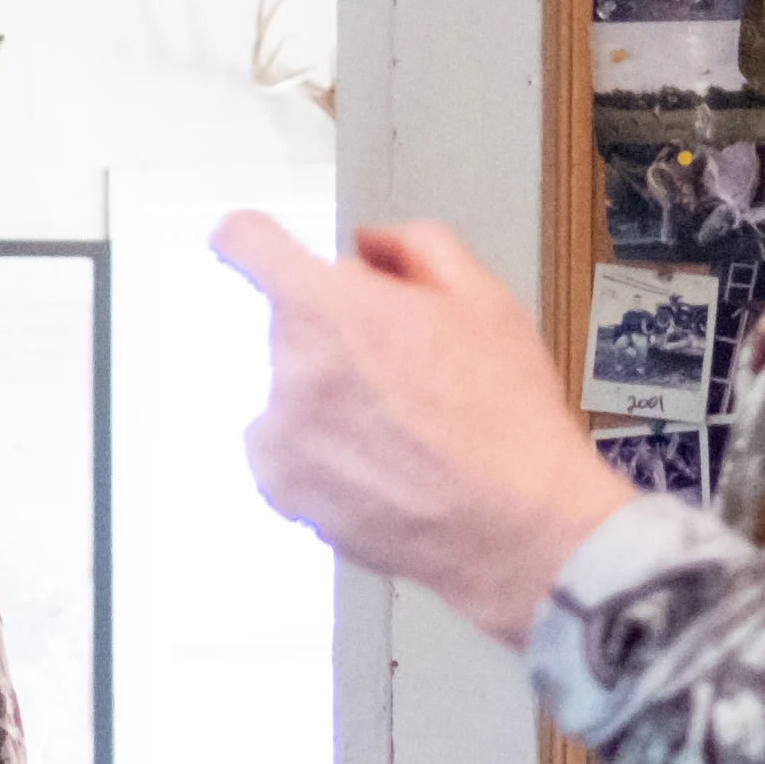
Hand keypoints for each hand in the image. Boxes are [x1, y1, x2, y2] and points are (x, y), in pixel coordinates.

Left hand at [217, 211, 630, 644]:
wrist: (517, 523)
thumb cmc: (507, 420)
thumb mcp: (482, 297)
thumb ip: (412, 247)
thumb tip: (369, 247)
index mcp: (328, 309)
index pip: (247, 243)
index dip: (255, 240)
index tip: (253, 244)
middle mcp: (289, 370)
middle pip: (292, 326)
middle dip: (338, 334)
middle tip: (406, 368)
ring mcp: (280, 436)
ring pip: (291, 390)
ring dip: (329, 399)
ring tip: (401, 428)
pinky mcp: (280, 489)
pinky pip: (286, 450)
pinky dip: (321, 454)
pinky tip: (381, 463)